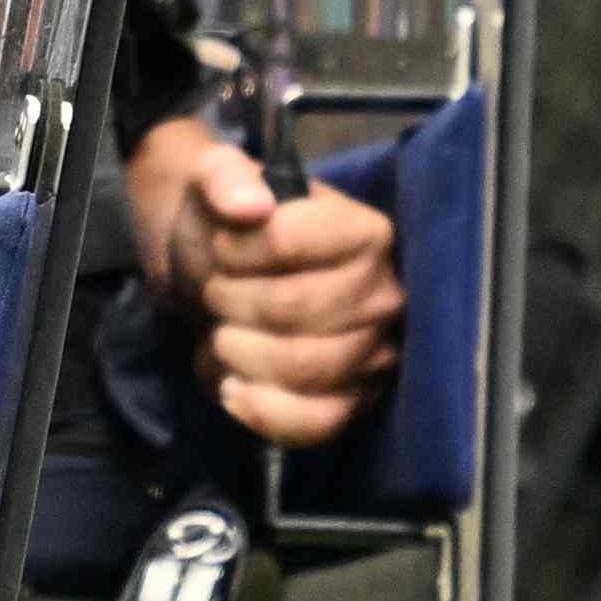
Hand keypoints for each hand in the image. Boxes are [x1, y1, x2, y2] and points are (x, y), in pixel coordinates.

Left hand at [135, 137, 401, 449]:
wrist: (218, 278)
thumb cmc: (230, 229)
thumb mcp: (215, 182)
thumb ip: (225, 178)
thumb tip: (249, 206)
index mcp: (365, 231)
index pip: (289, 242)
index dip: (235, 250)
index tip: (222, 249)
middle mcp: (385, 294)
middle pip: (292, 309)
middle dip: (231, 303)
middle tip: (215, 294)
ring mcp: (375, 354)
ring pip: (303, 367)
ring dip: (239, 353)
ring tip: (222, 335)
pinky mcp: (353, 403)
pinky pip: (318, 422)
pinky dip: (264, 411)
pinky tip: (232, 390)